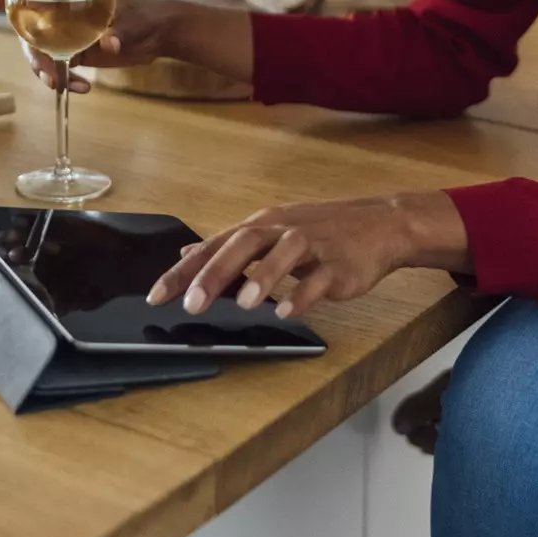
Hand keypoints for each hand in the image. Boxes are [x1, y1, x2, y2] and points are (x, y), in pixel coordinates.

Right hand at [0, 0, 183, 91]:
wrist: (160, 35)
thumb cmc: (147, 16)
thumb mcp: (134, 21)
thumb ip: (119, 32)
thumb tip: (110, 44)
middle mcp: (62, 12)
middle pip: (29, 29)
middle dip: (32, 54)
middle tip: (49, 76)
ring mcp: (67, 34)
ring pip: (40, 52)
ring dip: (46, 71)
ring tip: (63, 86)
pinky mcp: (75, 52)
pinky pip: (58, 67)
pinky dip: (66, 80)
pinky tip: (83, 88)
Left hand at [145, 191, 469, 319]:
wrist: (380, 224)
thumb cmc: (321, 232)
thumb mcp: (271, 233)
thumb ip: (228, 247)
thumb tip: (186, 254)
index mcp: (262, 226)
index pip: (214, 245)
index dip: (184, 270)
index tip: (157, 295)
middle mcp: (283, 230)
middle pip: (244, 244)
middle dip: (215, 272)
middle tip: (191, 302)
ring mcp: (313, 245)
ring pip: (284, 254)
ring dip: (262, 278)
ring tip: (243, 304)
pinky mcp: (339, 264)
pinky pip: (320, 279)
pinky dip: (303, 294)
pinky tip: (287, 312)